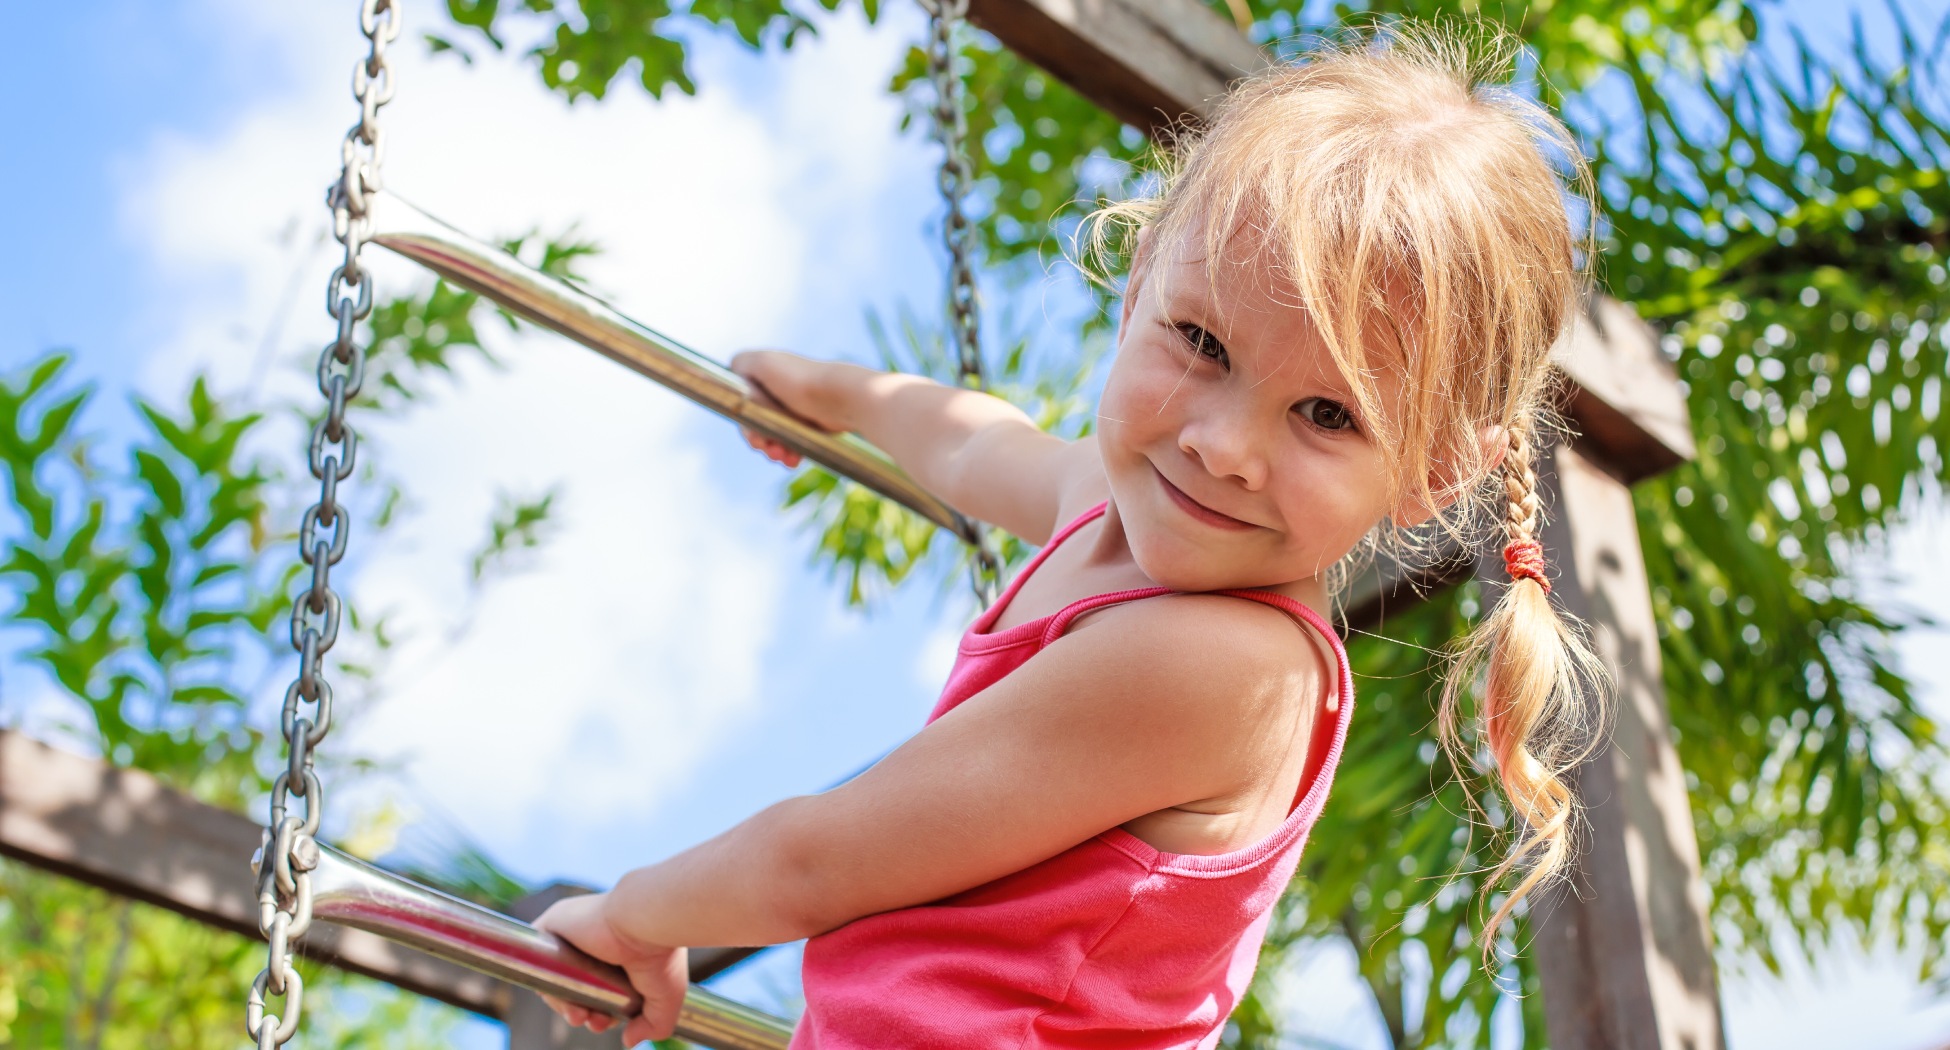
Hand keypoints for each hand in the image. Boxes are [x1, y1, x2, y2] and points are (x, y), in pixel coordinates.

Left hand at [533, 892, 688, 1045]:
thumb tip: (629, 1040)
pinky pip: (533, 958)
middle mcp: (595, 941)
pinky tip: (560, 994)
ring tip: (579, 1015)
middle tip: (592, 1022)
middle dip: (581, 1012)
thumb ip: (654, 1024)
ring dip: (562, 1004)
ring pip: (554, 978)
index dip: (597, 1011)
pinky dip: (539, 978)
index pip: (597, 988)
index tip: (605, 1023)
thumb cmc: (661, 954)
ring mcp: (572, 932)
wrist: (646, 923)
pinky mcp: (553, 924)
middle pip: (574, 986)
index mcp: (620, 952)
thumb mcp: (666, 998)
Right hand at [729, 350, 845, 467]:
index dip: (744, 422)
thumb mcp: (764, 362)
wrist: (842, 397)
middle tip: (767, 448)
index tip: (753, 434)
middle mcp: (779, 391)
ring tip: (783, 457)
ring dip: (774, 450)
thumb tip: (734, 373)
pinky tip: (794, 460)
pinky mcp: (810, 425)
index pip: (743, 404)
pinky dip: (790, 453)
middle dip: (759, 440)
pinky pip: (793, 443)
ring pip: (775, 436)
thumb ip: (741, 364)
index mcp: (766, 376)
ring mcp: (795, 409)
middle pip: (758, 423)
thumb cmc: (800, 380)